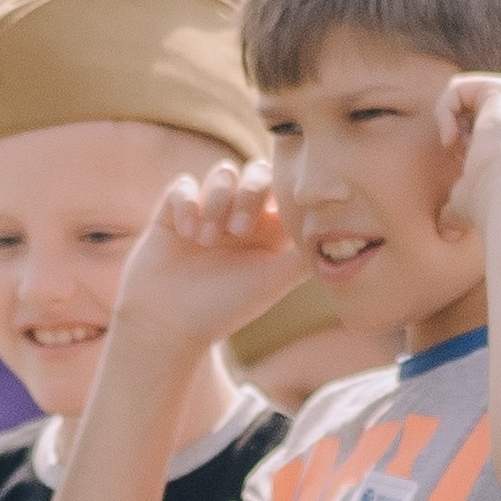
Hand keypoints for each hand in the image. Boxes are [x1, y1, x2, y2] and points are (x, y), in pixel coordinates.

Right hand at [116, 153, 305, 348]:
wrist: (166, 326)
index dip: (283, 196)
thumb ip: (300, 259)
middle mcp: (240, 216)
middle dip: (250, 194)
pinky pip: (185, 185)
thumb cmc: (221, 310)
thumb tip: (334, 236)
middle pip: (257, 173)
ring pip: (223, 173)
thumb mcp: (269, 286)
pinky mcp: (174, 210)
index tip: (275, 222)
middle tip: (239, 231)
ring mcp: (208, 211)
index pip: (284, 193)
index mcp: (268, 232)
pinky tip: (187, 234)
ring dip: (218, 201)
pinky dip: (188, 203)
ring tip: (207, 240)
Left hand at [438, 73, 500, 233]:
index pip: (491, 130)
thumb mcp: (474, 204)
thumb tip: (445, 227)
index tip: (464, 164)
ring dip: (450, 115)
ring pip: (469, 94)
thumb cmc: (494, 206)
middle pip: (481, 107)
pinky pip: (459, 87)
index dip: (468, 144)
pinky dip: (444, 109)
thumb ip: (459, 206)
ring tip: (451, 143)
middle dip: (461, 125)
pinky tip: (449, 138)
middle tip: (458, 151)